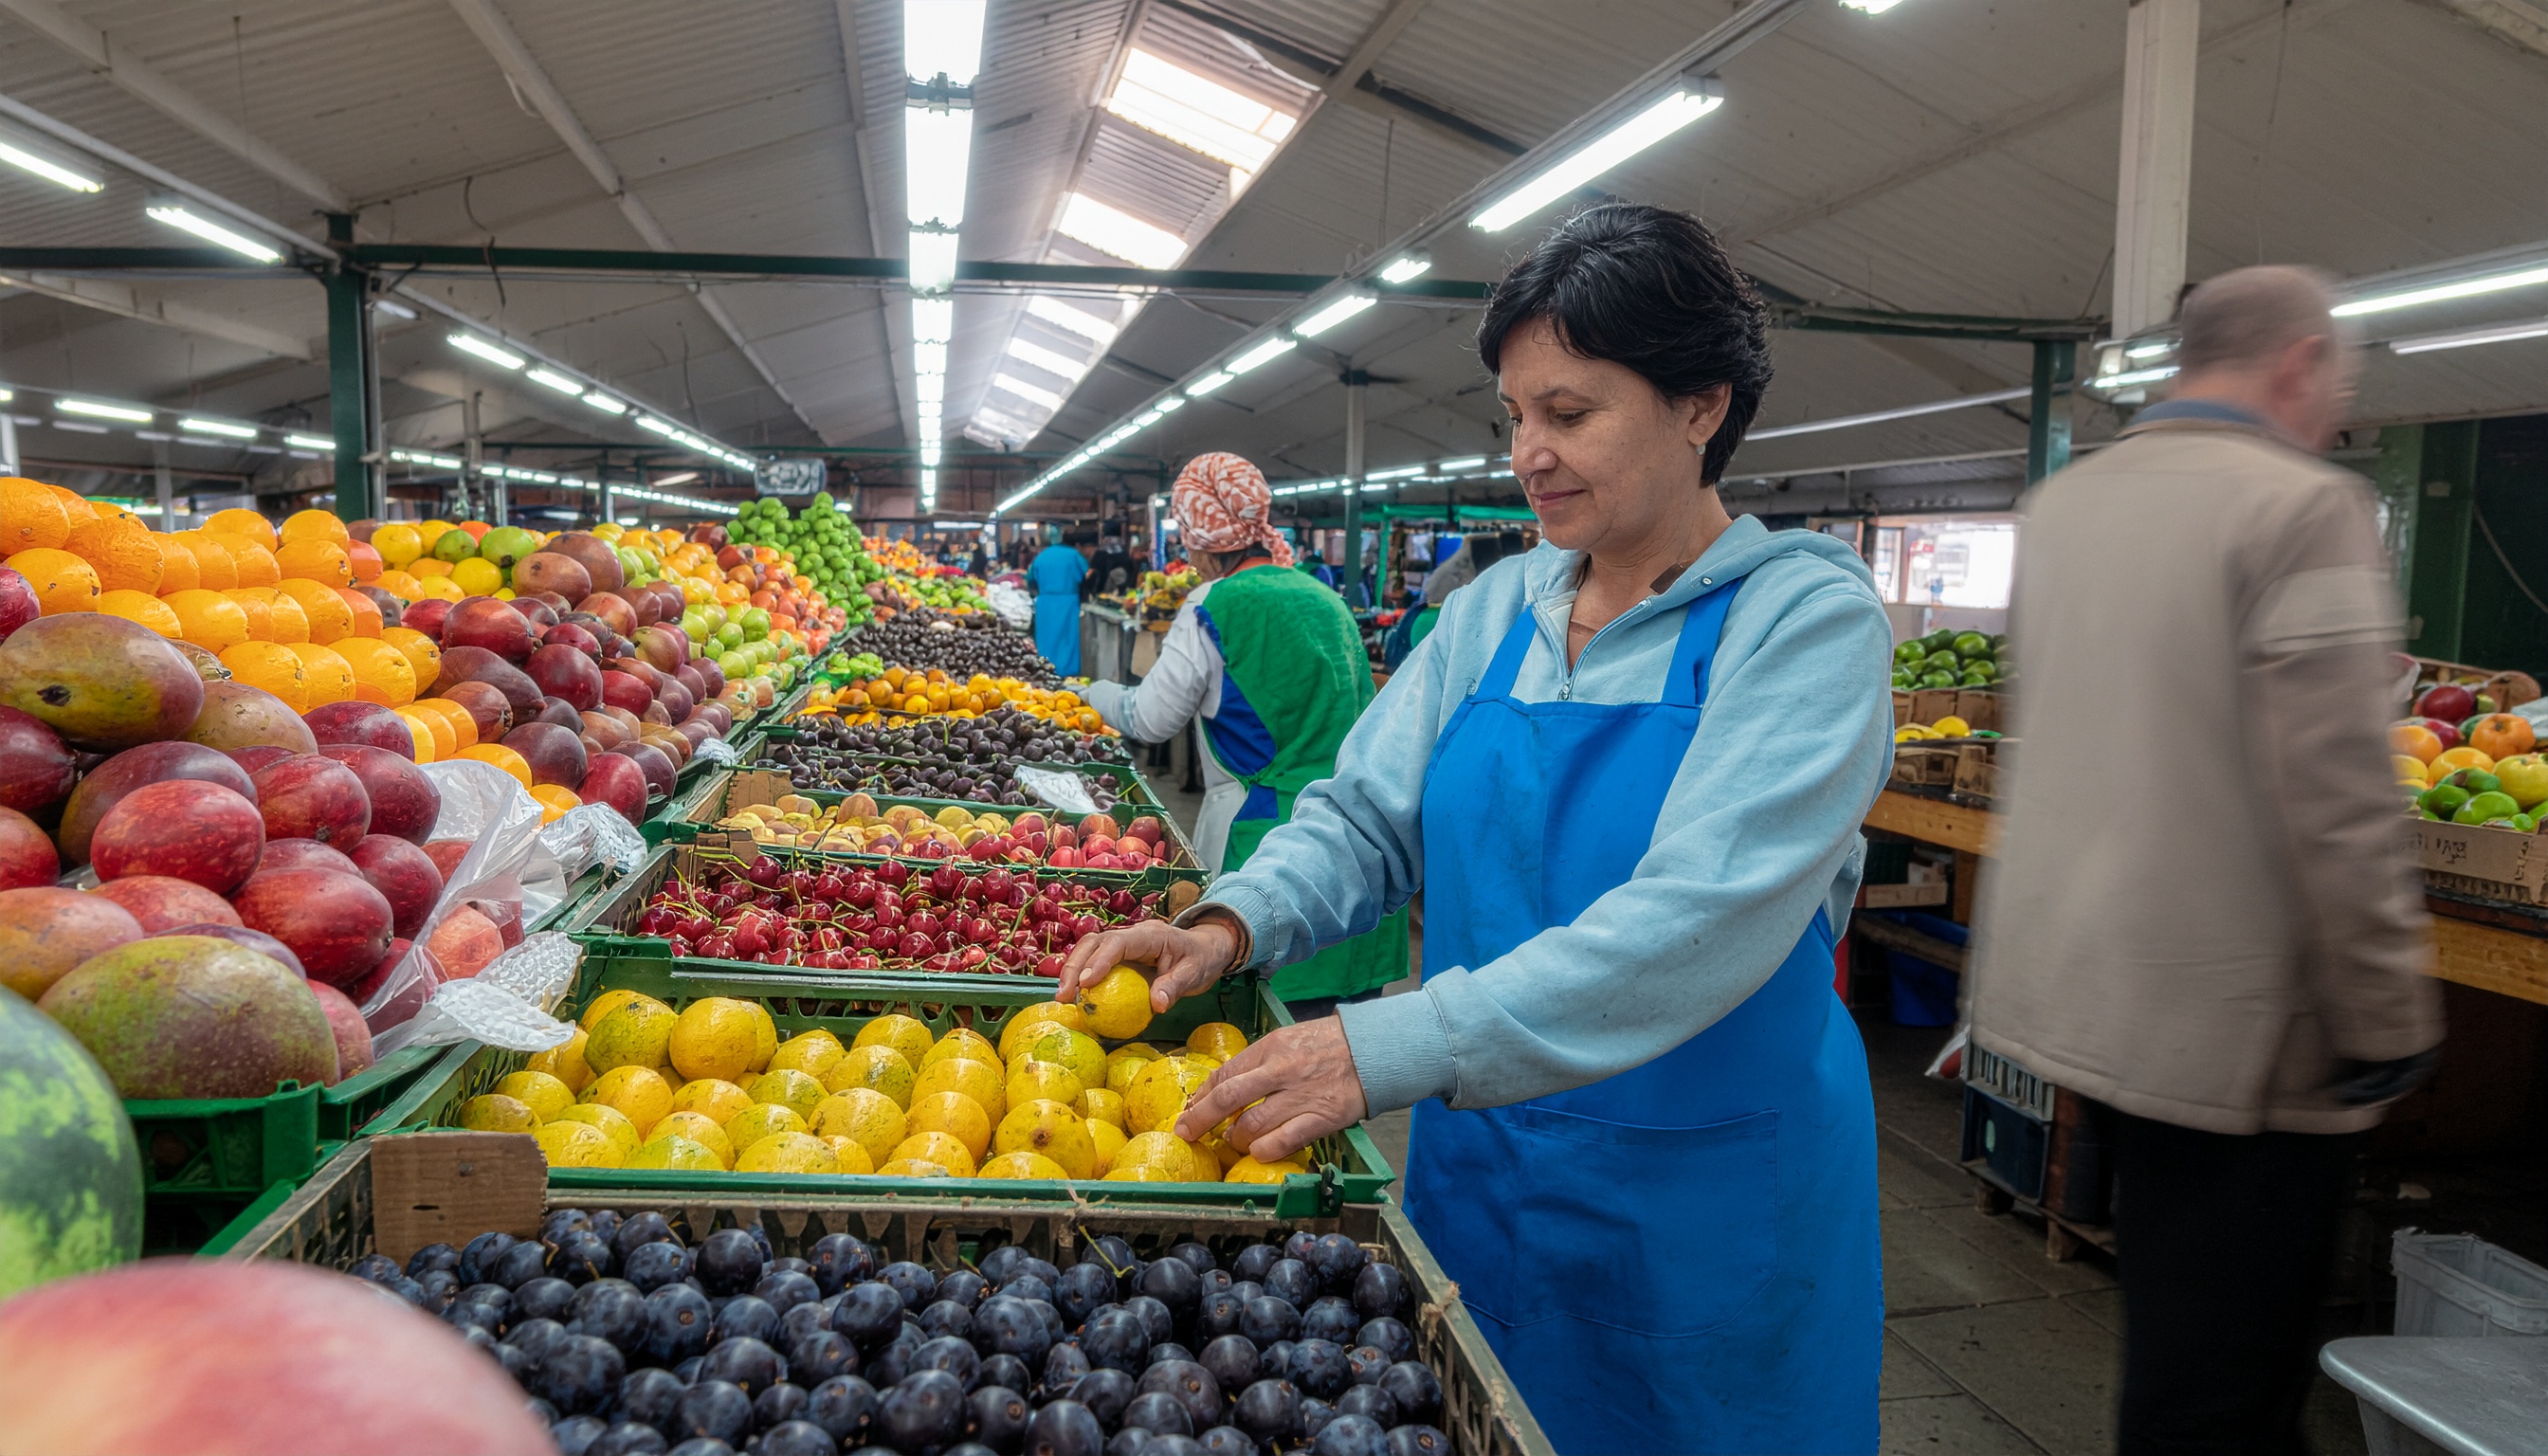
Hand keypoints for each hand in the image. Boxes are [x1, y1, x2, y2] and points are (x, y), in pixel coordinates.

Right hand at [1055, 918, 1239, 1012]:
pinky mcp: (1120, 956)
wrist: (1205, 948)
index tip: (1086, 984)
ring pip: (1089, 949)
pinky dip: (1081, 976)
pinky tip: (1074, 997)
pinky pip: (1095, 961)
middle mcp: (1132, 935)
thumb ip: (1175, 987)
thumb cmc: (1201, 959)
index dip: (1099, 961)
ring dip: (1072, 971)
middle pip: (1094, 942)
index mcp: (1150, 935)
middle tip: (1064, 996)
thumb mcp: (1195, 974)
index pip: (1118, 942)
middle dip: (1075, 966)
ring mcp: (1124, 944)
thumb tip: (1157, 1005)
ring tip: (1063, 998)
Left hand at [1175, 1016, 1367, 1164]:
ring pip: (1252, 1125)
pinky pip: (1282, 1141)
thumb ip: (1260, 1061)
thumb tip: (1228, 1085)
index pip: (1225, 1073)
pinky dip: (1264, 1150)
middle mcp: (1280, 1071)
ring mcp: (1300, 1096)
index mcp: (1271, 1048)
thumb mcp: (1289, 1039)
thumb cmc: (1329, 1044)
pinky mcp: (1320, 1119)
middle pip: (1228, 1098)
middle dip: (1201, 1119)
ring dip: (1235, 1138)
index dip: (1202, 1095)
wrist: (1374, 1049)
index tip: (1189, 1109)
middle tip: (1186, 1132)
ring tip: (1234, 1140)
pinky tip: (1259, 1151)